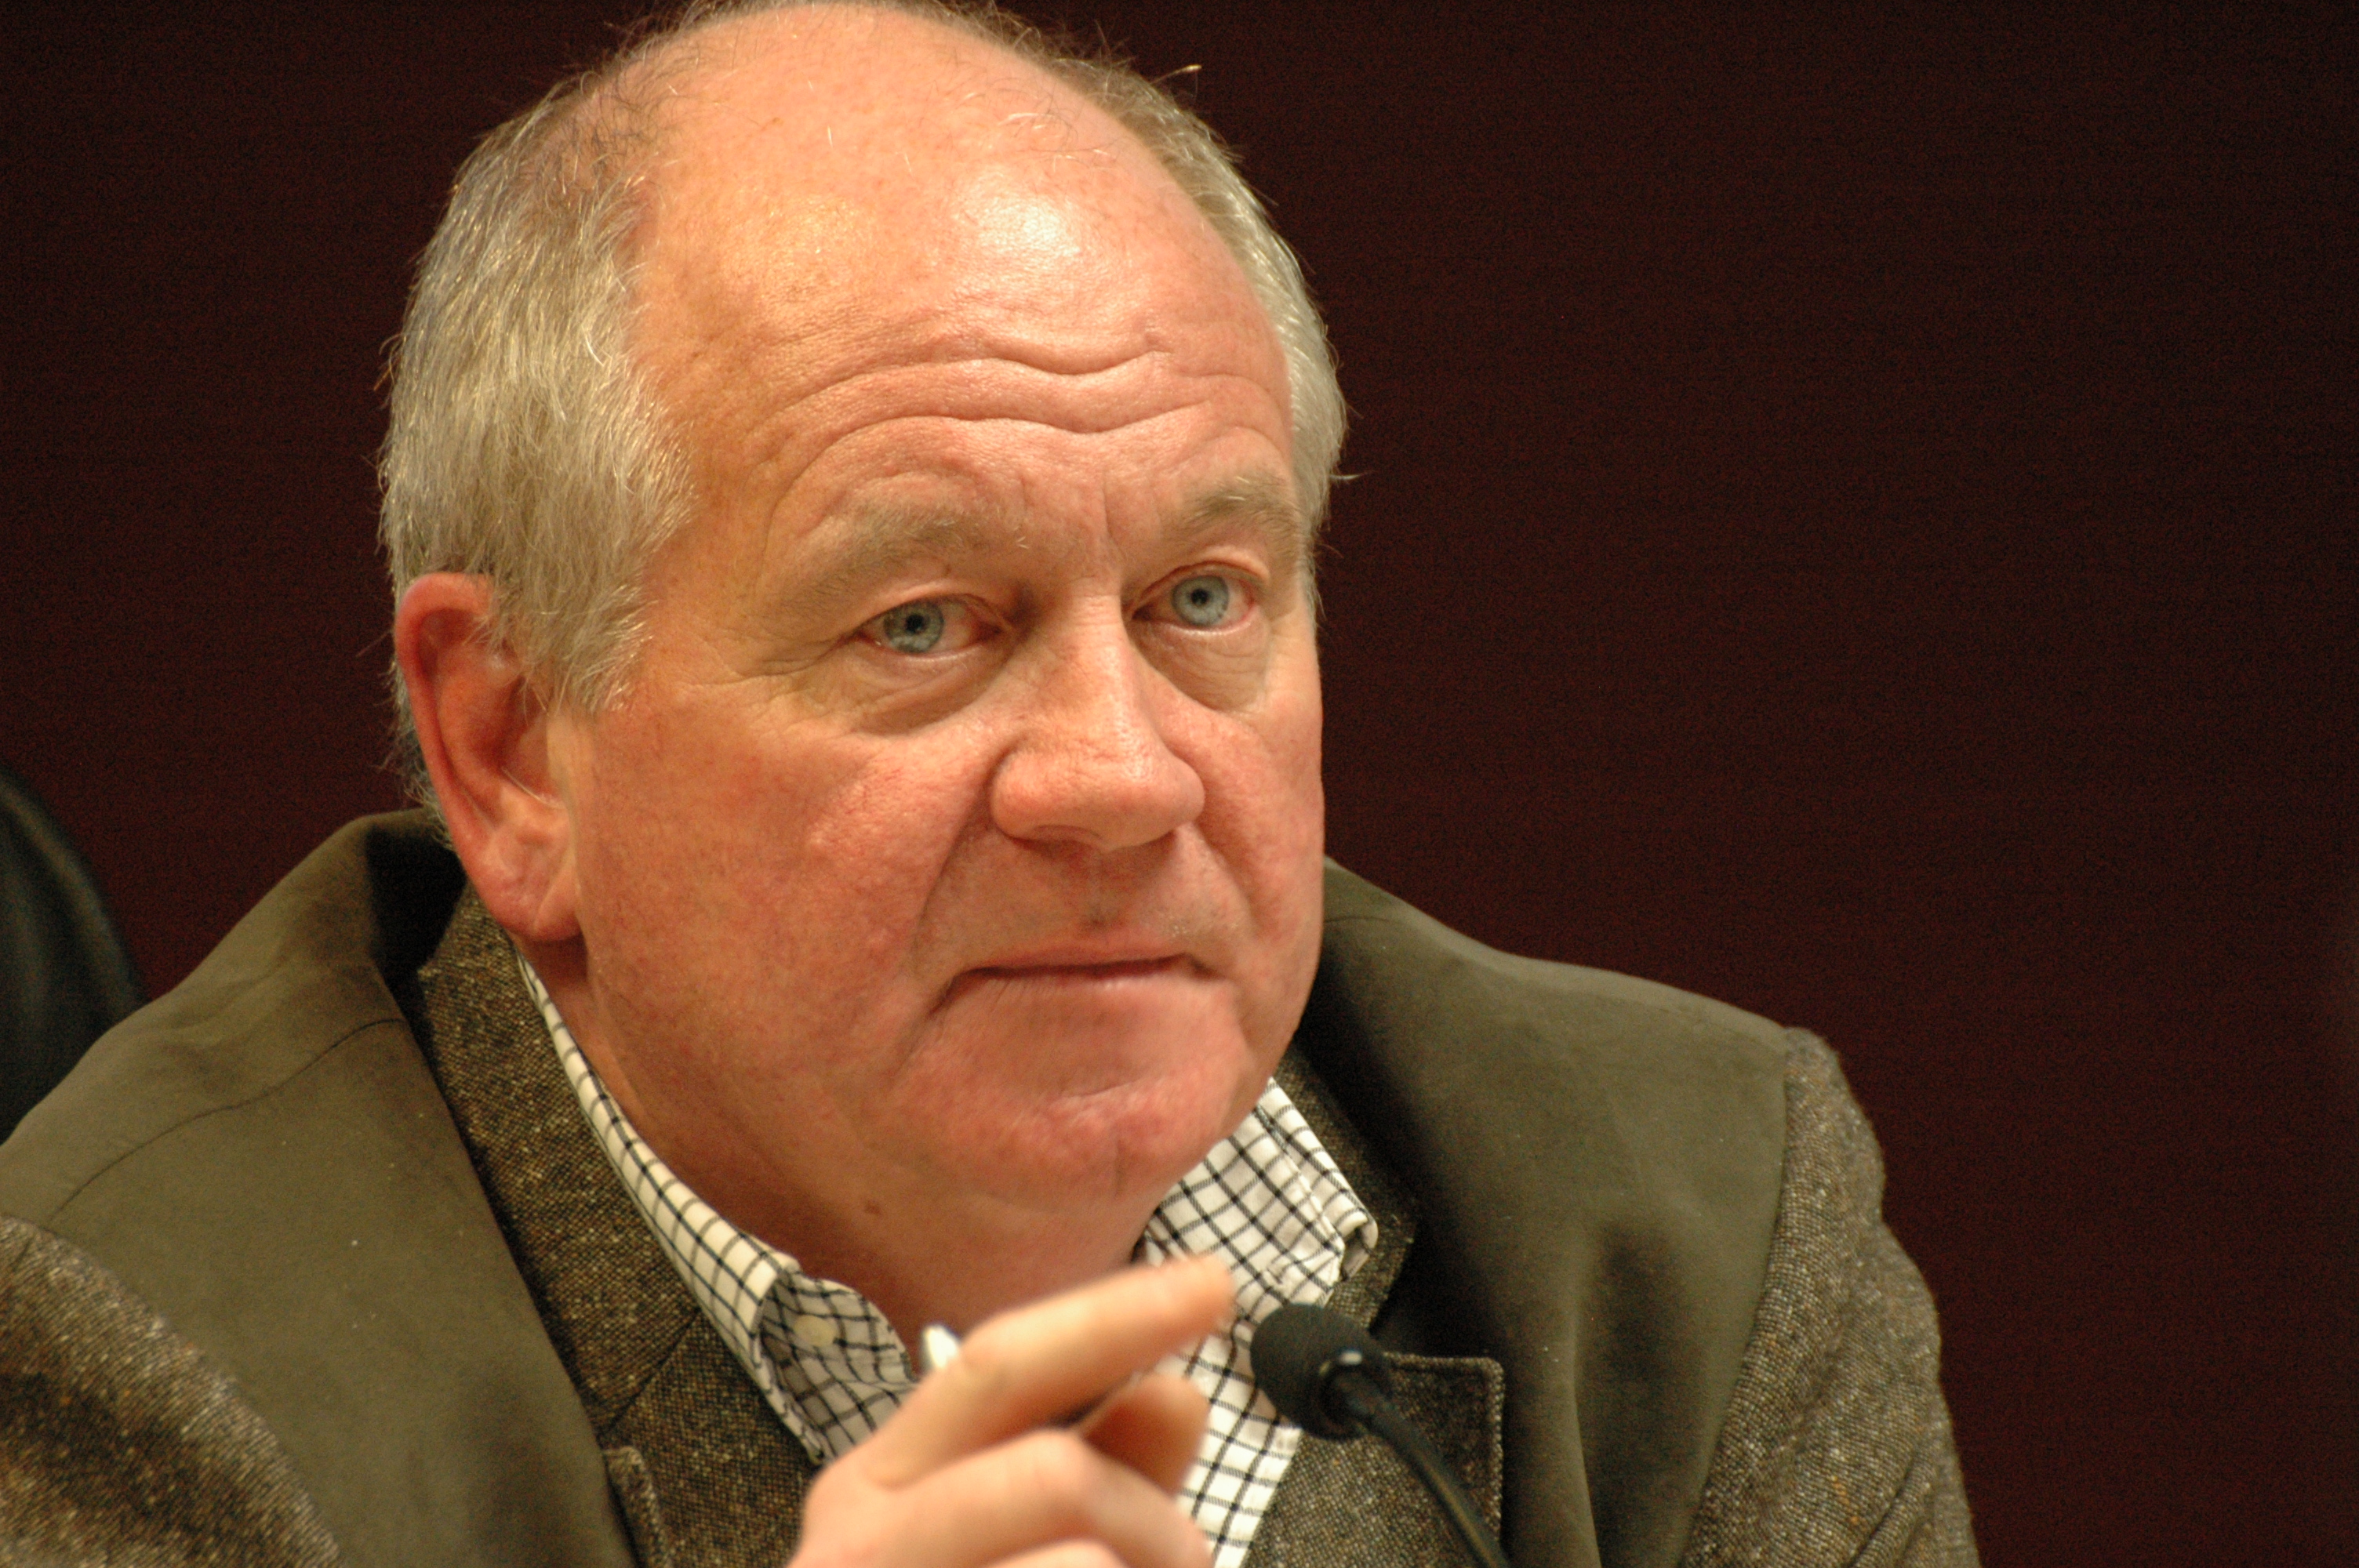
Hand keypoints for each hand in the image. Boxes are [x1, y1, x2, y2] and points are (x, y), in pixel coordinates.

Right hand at [788, 1256, 1232, 1567]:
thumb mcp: (1007, 1543)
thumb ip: (1096, 1468)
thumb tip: (1173, 1388)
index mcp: (879, 1484)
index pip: (1002, 1363)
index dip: (1115, 1312)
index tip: (1217, 1283)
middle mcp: (860, 1544)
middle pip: (1057, 1472)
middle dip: (1153, 1521)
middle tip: (1181, 1567)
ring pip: (1083, 1564)